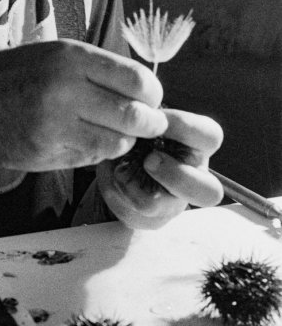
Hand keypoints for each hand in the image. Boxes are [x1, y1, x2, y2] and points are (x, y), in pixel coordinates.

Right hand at [0, 39, 167, 169]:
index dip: (152, 94)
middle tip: (145, 123)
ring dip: (122, 140)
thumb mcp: (52, 53)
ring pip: (117, 142)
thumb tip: (145, 92)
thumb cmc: (10, 73)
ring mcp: (53, 126)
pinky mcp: (44, 154)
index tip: (150, 99)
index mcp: (70, 57)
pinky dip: (95, 152)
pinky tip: (82, 140)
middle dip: (147, 123)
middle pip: (135, 116)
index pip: (138, 80)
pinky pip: (90, 158)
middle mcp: (64, 90)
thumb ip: (96, 70)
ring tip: (110, 130)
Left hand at [95, 108, 223, 228]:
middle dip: (176, 176)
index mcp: (196, 146)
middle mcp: (193, 177)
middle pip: (209, 191)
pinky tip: (114, 177)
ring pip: (164, 206)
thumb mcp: (144, 120)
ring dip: (135, 186)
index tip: (156, 118)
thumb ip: (148, 116)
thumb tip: (141, 108)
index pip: (210, 137)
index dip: (185, 126)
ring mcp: (174, 201)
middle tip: (149, 160)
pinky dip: (118, 190)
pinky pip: (136, 210)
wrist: (118, 162)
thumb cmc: (138, 135)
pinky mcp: (151, 217)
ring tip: (121, 170)